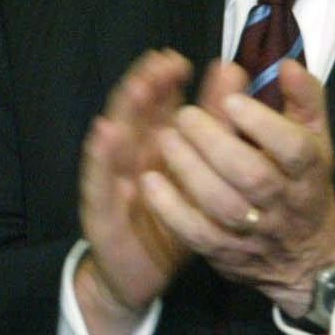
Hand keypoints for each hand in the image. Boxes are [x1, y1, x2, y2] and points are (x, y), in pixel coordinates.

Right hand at [75, 49, 194, 334]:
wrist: (139, 273)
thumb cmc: (172, 218)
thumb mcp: (200, 174)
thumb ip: (215, 125)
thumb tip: (235, 74)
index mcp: (153, 145)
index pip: (158, 106)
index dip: (166, 81)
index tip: (180, 60)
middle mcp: (130, 156)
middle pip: (136, 114)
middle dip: (148, 86)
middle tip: (162, 63)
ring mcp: (111, 180)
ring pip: (116, 138)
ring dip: (125, 111)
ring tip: (139, 87)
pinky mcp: (100, 208)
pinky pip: (99, 179)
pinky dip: (100, 155)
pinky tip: (105, 133)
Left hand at [138, 58, 334, 317]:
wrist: (308, 257)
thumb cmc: (304, 183)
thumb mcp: (316, 139)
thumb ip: (305, 98)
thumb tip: (286, 64)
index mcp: (309, 171)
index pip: (293, 149)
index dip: (263, 125)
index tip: (232, 100)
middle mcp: (284, 203)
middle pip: (252, 176)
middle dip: (215, 143)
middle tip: (185, 116)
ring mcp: (255, 232)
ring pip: (221, 205)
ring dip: (189, 170)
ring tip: (164, 138)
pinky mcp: (226, 252)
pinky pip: (197, 235)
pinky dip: (171, 209)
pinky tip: (150, 182)